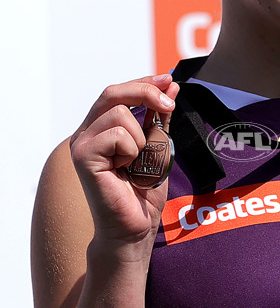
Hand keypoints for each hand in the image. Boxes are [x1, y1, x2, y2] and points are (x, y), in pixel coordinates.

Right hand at [69, 74, 178, 247]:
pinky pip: (118, 135)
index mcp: (100, 128)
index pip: (118, 93)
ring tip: (136, 163)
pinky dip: (133, 150)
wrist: (135, 227)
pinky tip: (126, 170)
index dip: (144, 82)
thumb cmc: (142, 193)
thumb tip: (170, 86)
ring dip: (141, 138)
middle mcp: (86, 133)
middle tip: (169, 105)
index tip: (169, 80)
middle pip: (113, 93)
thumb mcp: (157, 147)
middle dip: (146, 92)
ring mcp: (81, 143)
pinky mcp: (83, 156)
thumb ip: (159, 118)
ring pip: (120, 114)